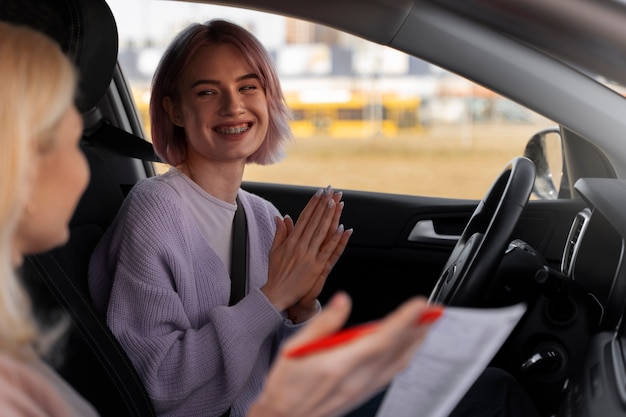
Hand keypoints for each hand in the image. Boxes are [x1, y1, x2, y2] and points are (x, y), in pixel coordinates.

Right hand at [247, 292, 436, 416]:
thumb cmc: (287, 385)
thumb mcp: (295, 347)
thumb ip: (324, 323)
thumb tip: (343, 301)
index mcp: (340, 364)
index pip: (381, 339)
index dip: (404, 321)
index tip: (420, 305)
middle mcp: (356, 379)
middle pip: (397, 351)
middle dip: (418, 328)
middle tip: (433, 310)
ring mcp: (363, 388)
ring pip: (398, 363)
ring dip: (415, 343)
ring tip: (425, 324)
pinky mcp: (364, 393)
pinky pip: (392, 373)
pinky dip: (405, 356)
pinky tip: (407, 348)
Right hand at [262, 187, 351, 320]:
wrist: (277, 293)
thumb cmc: (276, 273)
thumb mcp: (274, 250)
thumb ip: (280, 233)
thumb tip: (281, 217)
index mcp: (291, 241)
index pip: (304, 218)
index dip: (313, 204)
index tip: (319, 193)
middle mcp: (300, 246)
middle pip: (314, 221)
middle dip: (323, 205)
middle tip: (331, 191)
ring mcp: (309, 256)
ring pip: (322, 232)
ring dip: (329, 216)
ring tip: (336, 202)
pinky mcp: (316, 267)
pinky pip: (328, 250)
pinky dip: (335, 239)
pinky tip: (342, 228)